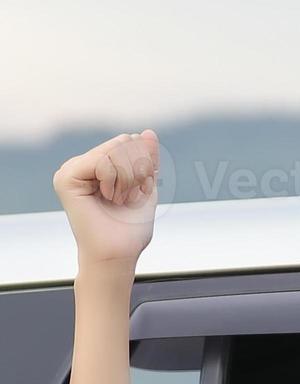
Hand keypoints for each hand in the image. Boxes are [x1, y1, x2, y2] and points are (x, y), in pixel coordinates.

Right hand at [52, 130, 161, 272]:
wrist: (119, 252)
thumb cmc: (131, 226)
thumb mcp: (146, 184)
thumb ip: (147, 157)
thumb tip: (149, 131)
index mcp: (97, 165)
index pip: (129, 143)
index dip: (145, 166)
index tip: (137, 191)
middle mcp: (81, 164)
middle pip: (124, 144)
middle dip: (138, 173)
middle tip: (126, 198)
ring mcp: (71, 169)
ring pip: (116, 152)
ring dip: (129, 180)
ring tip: (117, 200)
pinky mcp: (66, 177)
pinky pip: (103, 162)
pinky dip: (116, 181)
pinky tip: (107, 197)